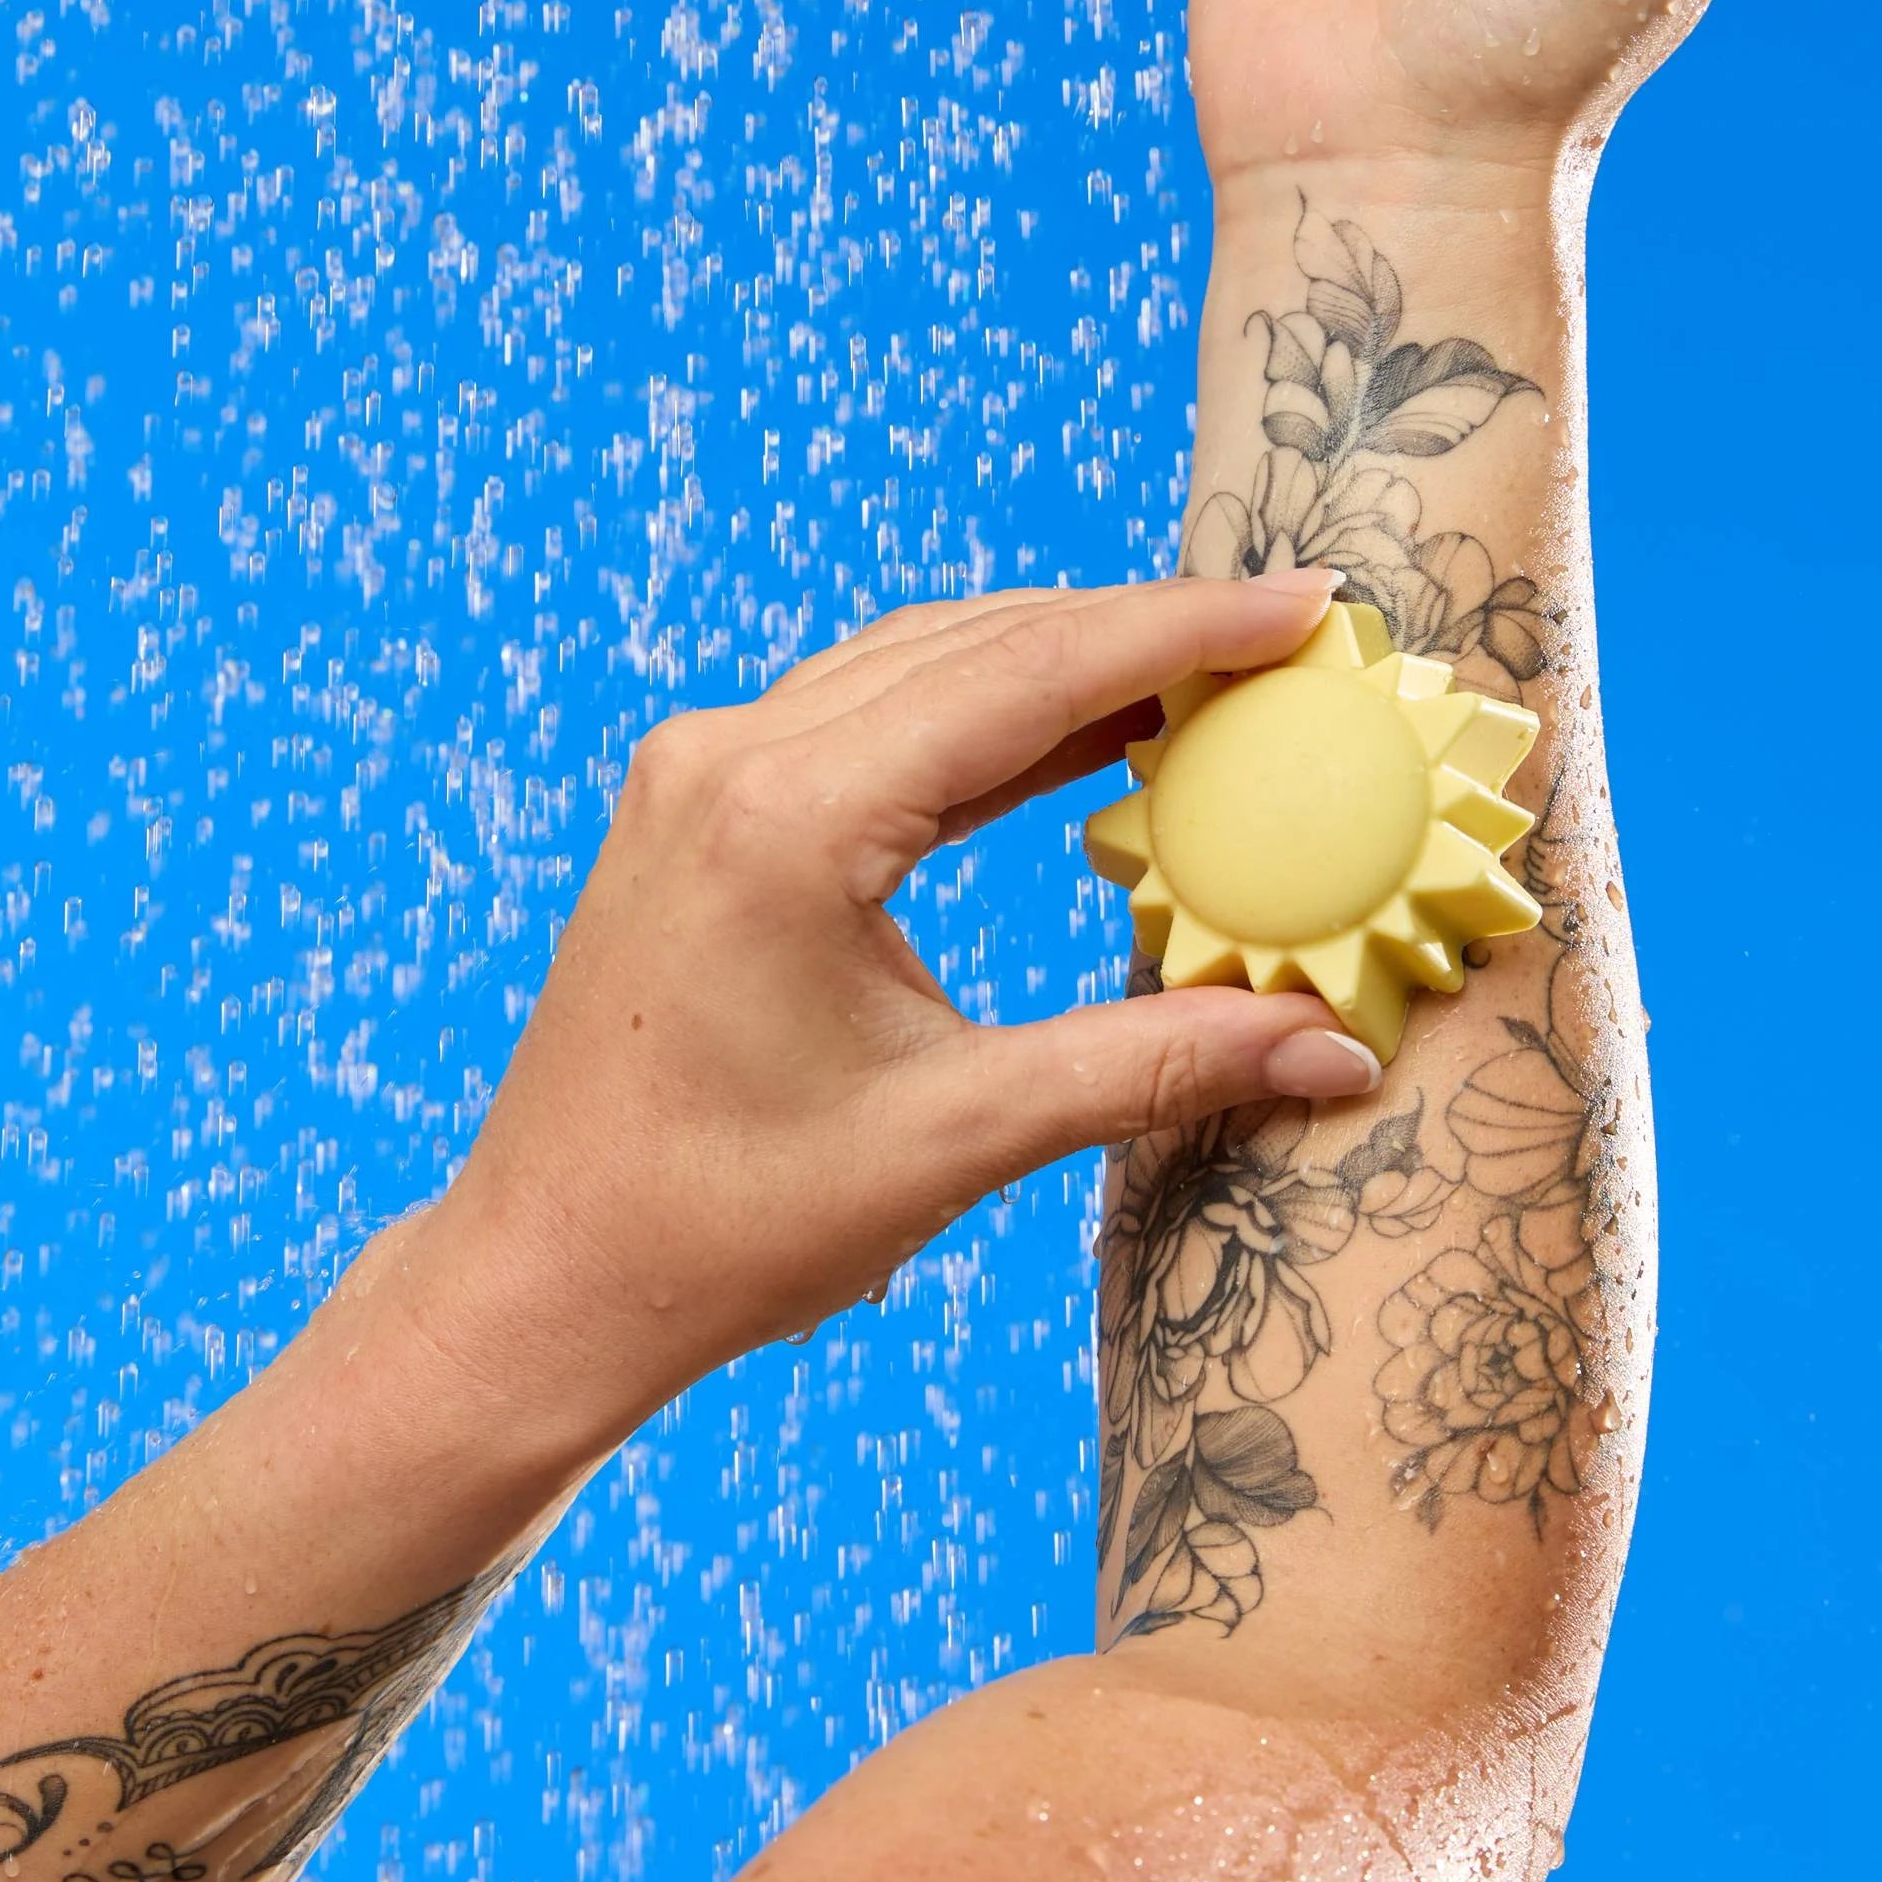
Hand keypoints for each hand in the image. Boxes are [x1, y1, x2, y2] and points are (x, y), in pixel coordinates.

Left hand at [407, 574, 1381, 1454]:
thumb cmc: (724, 1227)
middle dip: (1142, 632)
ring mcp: (700, 773)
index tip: (1309, 605)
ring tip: (1211, 677)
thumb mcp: (958, 1138)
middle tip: (1289, 639)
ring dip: (1063, 664)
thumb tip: (1335, 1048)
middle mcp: (730, 758)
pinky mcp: (697, 809)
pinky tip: (1085, 737)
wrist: (547, 1277)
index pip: (1028, 673)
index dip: (1184, 631)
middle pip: (979, 642)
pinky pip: (866, 717)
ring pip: (920, 665)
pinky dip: (983, 716)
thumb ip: (1154, 1066)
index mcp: (787, 817)